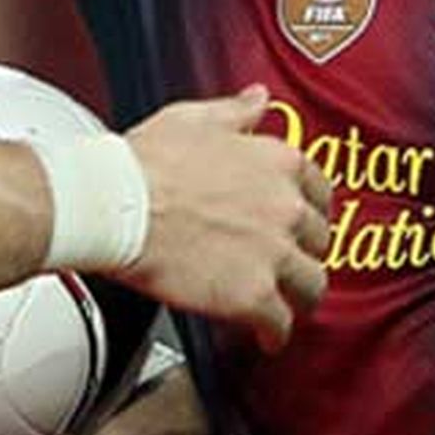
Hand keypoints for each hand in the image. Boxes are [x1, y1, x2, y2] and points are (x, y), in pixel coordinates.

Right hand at [120, 86, 329, 350]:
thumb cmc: (144, 164)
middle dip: (302, 252)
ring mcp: (273, 254)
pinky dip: (274, 333)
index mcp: (277, 161)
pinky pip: (281, 324)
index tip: (296, 222)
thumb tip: (258, 99)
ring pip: (311, 286)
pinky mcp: (253, 296)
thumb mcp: (193, 119)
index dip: (307, 210)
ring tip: (281, 303)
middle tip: (282, 262)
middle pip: (319, 241)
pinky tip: (265, 335)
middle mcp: (286, 207)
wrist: (114, 204)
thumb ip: (235, 112)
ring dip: (297, 295)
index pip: (320, 191)